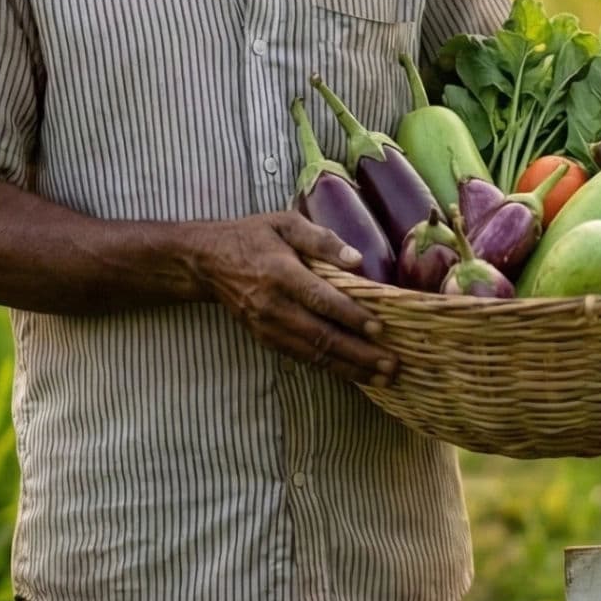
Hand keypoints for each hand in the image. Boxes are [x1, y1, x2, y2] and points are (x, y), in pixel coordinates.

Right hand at [184, 213, 397, 388]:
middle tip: (392, 365)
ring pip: (312, 354)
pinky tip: (354, 373)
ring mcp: (267, 326)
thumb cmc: (253, 236)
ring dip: (349, 368)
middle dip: (359, 354)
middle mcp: (272, 305)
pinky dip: (329, 368)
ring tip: (382, 378)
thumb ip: (321, 239)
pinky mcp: (264, 338)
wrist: (208, 261)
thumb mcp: (285, 223)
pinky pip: (301, 357)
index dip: (349, 315)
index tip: (379, 327)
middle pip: (320, 336)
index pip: (319, 299)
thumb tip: (356, 259)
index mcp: (280, 273)